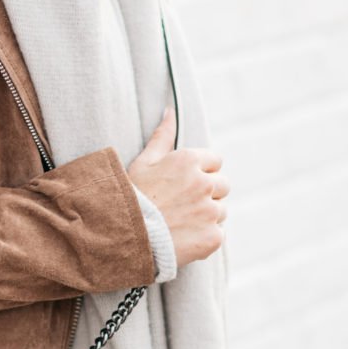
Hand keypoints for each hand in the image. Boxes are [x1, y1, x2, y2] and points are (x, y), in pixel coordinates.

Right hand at [126, 106, 228, 267]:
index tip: (186, 184)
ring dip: (207, 216)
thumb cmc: (132, 197)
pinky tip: (185, 238)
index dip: (202, 172)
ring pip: (221, 211)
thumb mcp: (143, 162)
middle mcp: (204, 184)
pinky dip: (205, 237)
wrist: (124, 237)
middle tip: (183, 205)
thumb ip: (162, 136)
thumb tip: (170, 111)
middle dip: (208, 193)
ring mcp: (210, 212)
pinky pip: (218, 234)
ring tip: (181, 223)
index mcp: (189, 161)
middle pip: (223, 185)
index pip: (215, 161)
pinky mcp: (212, 236)